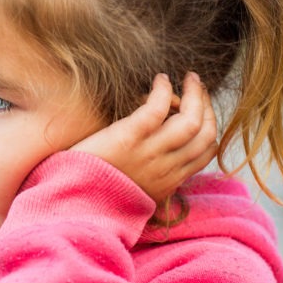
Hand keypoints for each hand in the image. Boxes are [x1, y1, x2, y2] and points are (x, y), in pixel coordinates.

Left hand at [71, 72, 217, 203]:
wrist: (72, 204)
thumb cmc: (98, 190)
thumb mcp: (136, 191)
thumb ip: (152, 174)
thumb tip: (162, 154)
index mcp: (169, 181)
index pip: (207, 152)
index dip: (210, 126)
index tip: (202, 109)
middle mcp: (166, 168)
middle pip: (205, 134)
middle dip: (207, 106)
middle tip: (199, 86)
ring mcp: (149, 153)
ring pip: (190, 121)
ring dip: (195, 94)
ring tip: (190, 77)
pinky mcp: (128, 138)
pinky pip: (158, 109)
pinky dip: (164, 91)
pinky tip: (161, 80)